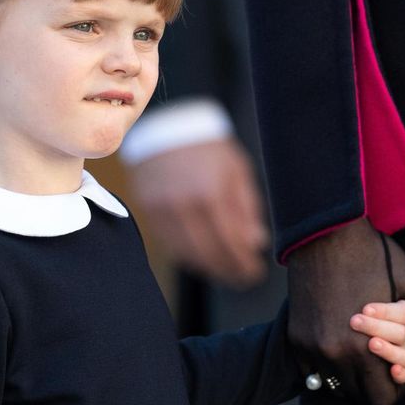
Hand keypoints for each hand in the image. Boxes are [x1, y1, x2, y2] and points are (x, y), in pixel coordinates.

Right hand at [124, 138, 269, 287]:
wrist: (166, 126)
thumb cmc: (207, 148)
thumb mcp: (236, 170)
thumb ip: (247, 207)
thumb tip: (255, 242)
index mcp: (212, 192)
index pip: (231, 242)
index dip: (244, 264)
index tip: (254, 274)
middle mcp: (185, 204)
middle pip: (210, 254)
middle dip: (229, 271)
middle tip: (242, 279)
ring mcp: (163, 210)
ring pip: (188, 254)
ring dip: (209, 268)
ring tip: (225, 272)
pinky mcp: (148, 211)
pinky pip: (170, 245)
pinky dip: (188, 257)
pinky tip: (202, 259)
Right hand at [288, 216, 404, 404]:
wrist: (325, 233)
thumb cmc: (374, 256)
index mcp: (366, 348)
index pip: (382, 397)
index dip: (394, 389)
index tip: (396, 375)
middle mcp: (334, 354)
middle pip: (356, 396)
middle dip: (372, 384)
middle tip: (379, 365)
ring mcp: (311, 347)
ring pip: (332, 384)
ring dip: (348, 375)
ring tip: (359, 354)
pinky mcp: (296, 337)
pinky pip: (312, 369)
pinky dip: (325, 364)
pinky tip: (337, 344)